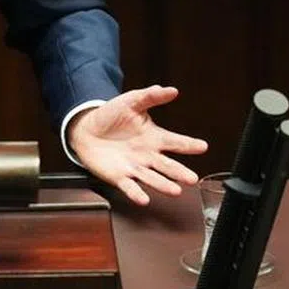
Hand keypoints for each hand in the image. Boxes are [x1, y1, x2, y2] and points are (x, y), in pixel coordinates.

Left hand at [67, 85, 207, 205]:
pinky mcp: (120, 176)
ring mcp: (135, 167)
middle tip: (192, 178)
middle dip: (180, 172)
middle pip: (168, 166)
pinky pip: (129, 187)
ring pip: (153, 178)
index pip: (175, 141)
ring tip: (175, 190)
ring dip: (164, 185)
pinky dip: (136, 193)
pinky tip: (144, 199)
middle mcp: (148, 155)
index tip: (202, 146)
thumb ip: (150, 96)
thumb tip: (171, 90)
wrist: (86, 129)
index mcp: (154, 137)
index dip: (188, 144)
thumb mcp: (131, 102)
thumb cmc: (111, 116)